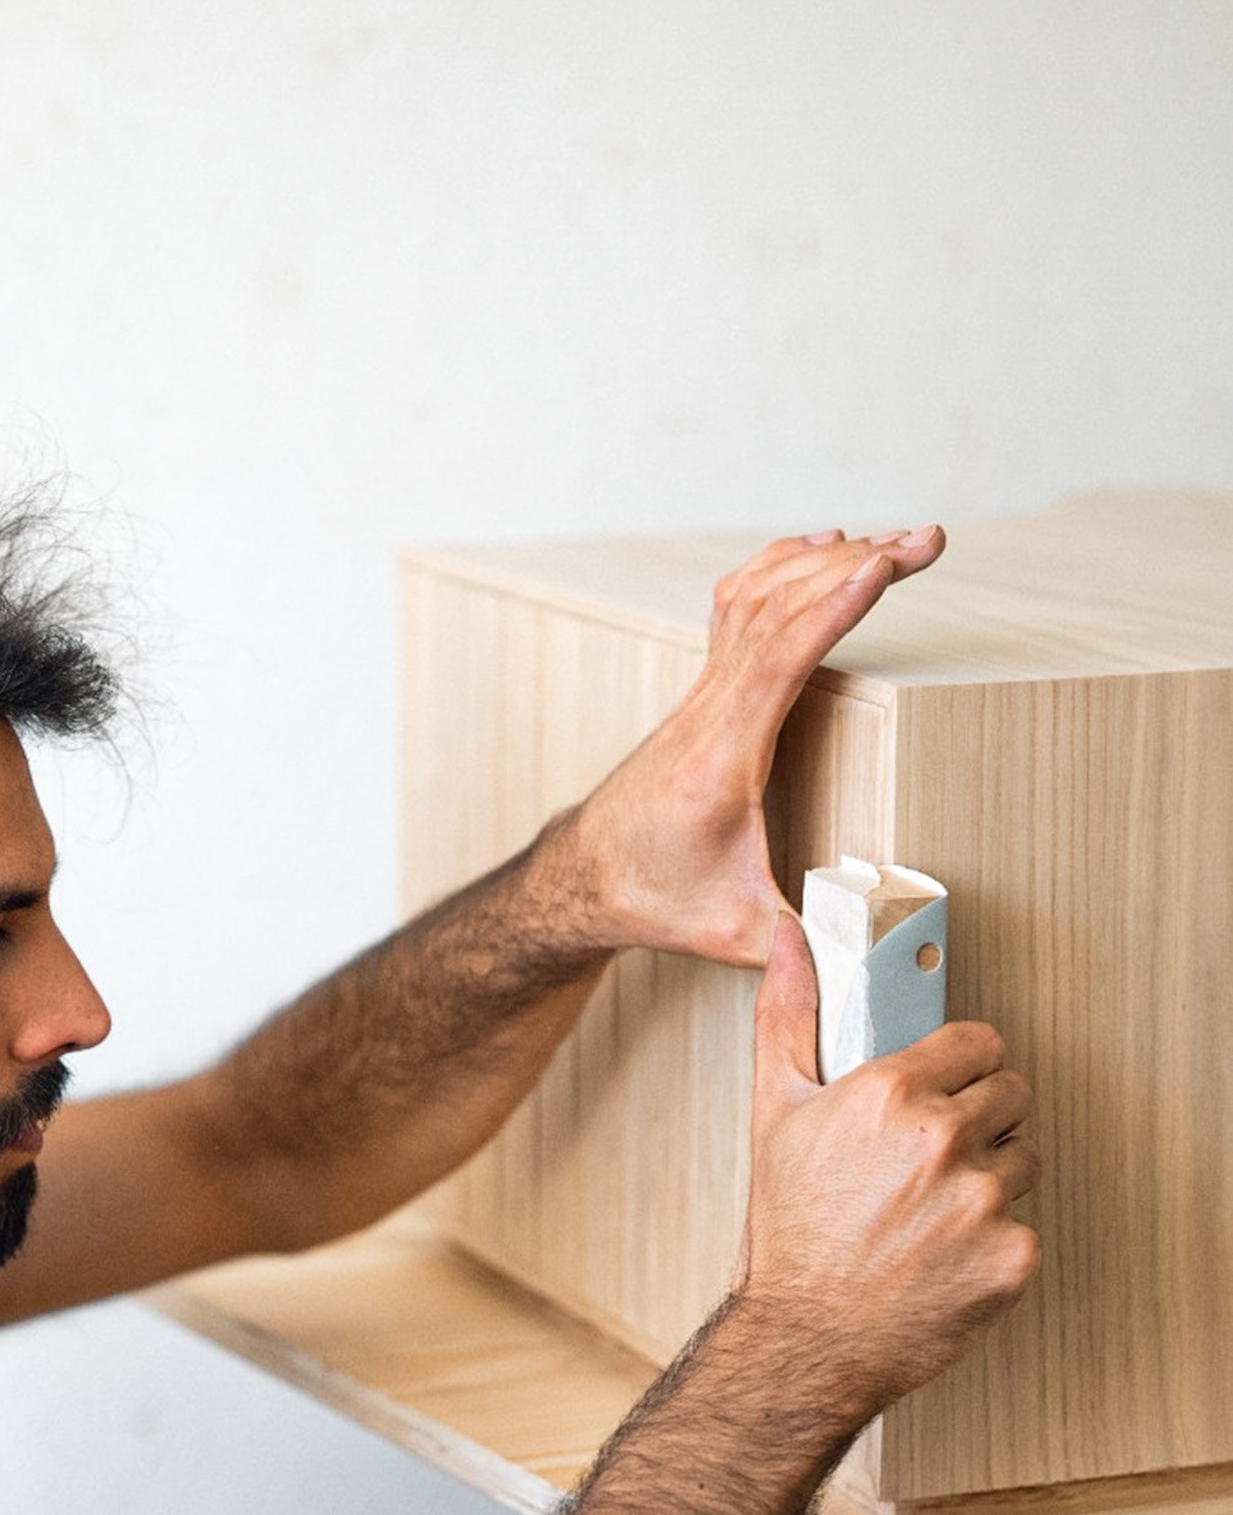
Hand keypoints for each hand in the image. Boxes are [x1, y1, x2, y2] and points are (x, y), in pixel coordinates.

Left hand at [542, 525, 944, 966]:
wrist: (585, 880)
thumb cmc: (658, 901)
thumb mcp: (736, 934)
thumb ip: (800, 948)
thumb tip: (866, 973)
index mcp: (720, 761)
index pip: (775, 660)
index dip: (830, 609)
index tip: (882, 566)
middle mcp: (707, 713)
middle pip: (777, 609)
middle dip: (856, 565)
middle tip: (929, 542)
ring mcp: (702, 696)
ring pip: (757, 597)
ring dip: (826, 560)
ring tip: (897, 542)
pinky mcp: (705, 693)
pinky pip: (739, 607)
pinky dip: (782, 567)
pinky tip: (822, 549)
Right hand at [736, 913, 1040, 1419]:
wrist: (805, 1340)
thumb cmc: (790, 1233)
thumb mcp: (775, 1113)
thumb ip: (789, 1014)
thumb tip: (786, 939)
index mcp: (890, 1092)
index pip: (978, 1043)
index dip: (959, 1068)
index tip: (942, 1092)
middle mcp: (942, 1138)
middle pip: (1010, 1095)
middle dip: (979, 1120)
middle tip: (932, 1160)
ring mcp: (984, 1198)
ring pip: (1023, 1159)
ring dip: (991, 1178)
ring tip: (934, 1210)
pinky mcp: (1013, 1253)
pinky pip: (1026, 1225)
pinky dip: (994, 1241)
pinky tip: (946, 1254)